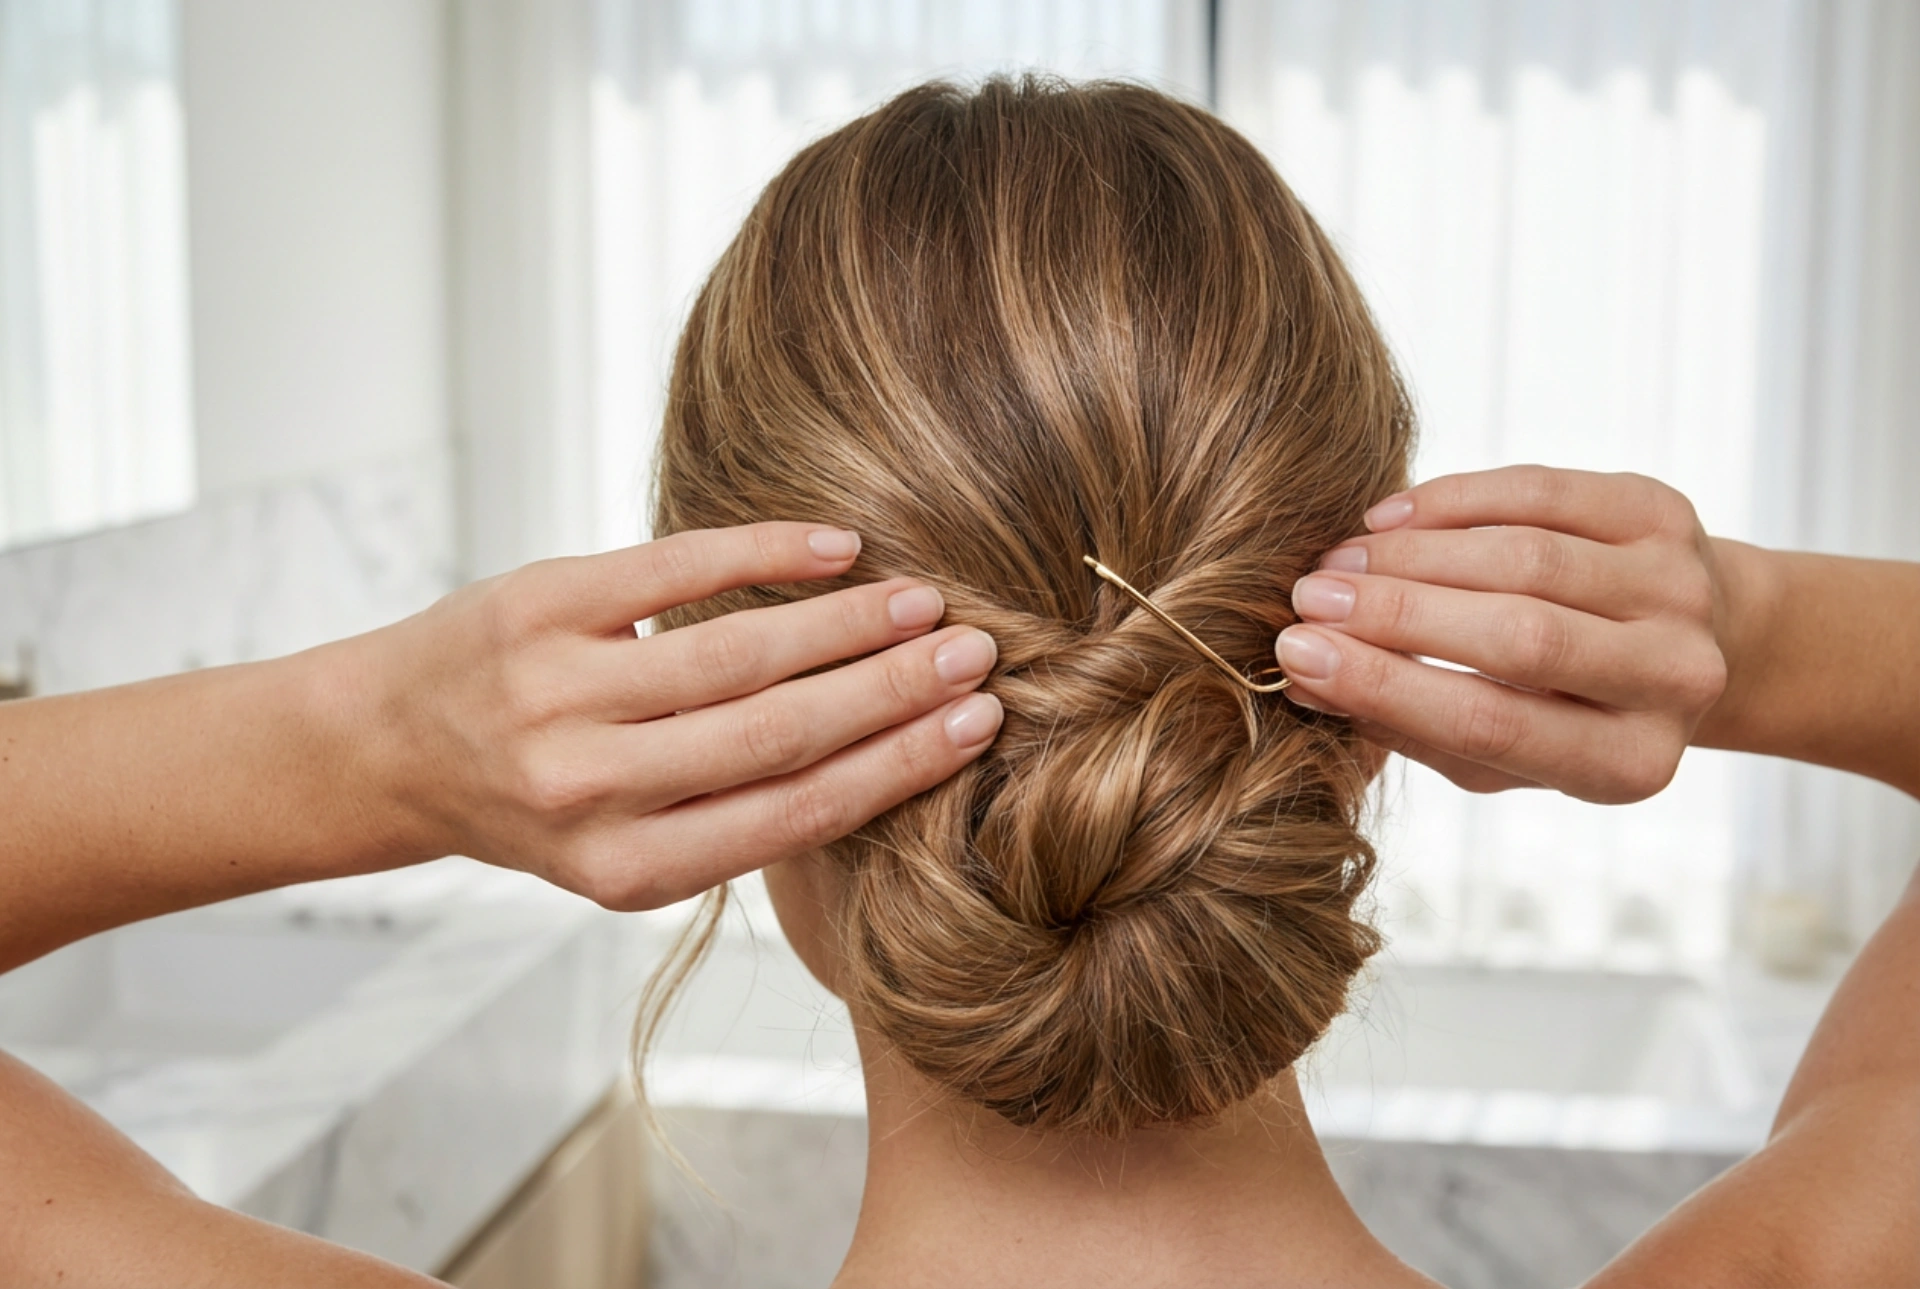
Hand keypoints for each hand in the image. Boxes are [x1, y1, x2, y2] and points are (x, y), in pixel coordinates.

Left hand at [348, 522, 1001, 908]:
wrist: (391, 746)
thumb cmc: (541, 799)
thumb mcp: (626, 847)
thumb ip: (734, 814)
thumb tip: (890, 752)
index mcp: (628, 869)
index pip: (795, 812)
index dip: (898, 766)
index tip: (976, 724)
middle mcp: (591, 791)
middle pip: (780, 732)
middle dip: (894, 691)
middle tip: (978, 653)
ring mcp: (558, 694)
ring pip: (739, 652)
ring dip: (847, 623)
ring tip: (923, 602)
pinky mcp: (539, 606)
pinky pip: (676, 569)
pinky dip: (767, 551)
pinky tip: (838, 547)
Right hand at [1273, 467, 1728, 803]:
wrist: (1689, 641)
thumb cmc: (1563, 711)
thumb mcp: (1497, 754)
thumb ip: (1409, 724)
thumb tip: (1303, 680)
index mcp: (1628, 762)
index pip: (1491, 724)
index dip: (1385, 686)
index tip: (1296, 656)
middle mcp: (1674, 676)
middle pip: (1516, 637)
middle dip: (1394, 614)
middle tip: (1306, 598)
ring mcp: (1679, 588)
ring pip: (1524, 558)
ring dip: (1413, 555)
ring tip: (1338, 561)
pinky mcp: (1664, 515)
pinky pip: (1541, 493)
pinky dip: (1453, 500)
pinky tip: (1388, 518)